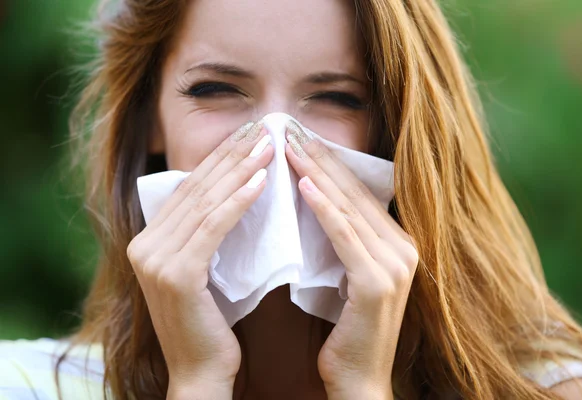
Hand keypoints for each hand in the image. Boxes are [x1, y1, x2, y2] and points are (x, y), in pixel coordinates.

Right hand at [126, 121, 272, 396]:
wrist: (203, 372)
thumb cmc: (213, 322)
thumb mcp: (206, 268)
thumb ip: (207, 232)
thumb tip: (237, 188)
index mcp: (149, 240)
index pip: (189, 188)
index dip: (219, 158)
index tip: (248, 134)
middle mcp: (144, 244)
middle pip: (196, 188)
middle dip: (232, 154)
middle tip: (262, 127)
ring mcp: (155, 259)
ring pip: (206, 202)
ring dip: (240, 169)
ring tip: (269, 145)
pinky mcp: (175, 274)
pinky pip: (213, 226)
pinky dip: (238, 200)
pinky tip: (262, 180)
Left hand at [285, 122, 418, 399]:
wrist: (357, 380)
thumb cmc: (344, 330)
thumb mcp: (343, 276)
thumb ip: (340, 241)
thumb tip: (312, 201)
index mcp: (396, 244)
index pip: (357, 194)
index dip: (329, 164)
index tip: (300, 138)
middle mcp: (404, 248)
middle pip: (354, 194)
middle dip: (321, 159)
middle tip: (291, 128)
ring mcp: (395, 265)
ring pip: (348, 208)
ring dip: (317, 174)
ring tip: (289, 145)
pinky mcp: (378, 283)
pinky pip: (345, 236)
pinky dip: (324, 209)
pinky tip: (303, 185)